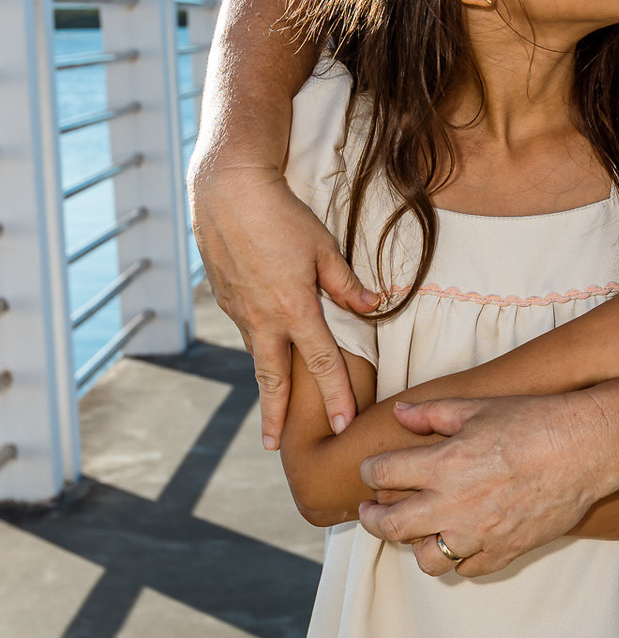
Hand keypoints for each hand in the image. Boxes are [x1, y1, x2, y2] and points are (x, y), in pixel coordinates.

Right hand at [190, 160, 378, 447]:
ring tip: (274, 404)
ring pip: (258, 352)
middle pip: (272, 379)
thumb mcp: (324, 247)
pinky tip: (265, 342)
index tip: (344, 423)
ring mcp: (238, 310)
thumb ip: (347, 284)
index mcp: (294, 309)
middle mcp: (262, 318)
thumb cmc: (282, 215)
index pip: (321, 363)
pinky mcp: (224, 297)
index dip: (336, 395)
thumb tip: (374, 306)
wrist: (227, 190)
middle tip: (273, 447)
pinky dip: (258, 342)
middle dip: (275, 416)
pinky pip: (246, 328)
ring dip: (267, 379)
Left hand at [357, 385, 618, 575]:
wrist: (585, 448)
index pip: (381, 475)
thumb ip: (432, 413)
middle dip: (372, 519)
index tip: (373, 472)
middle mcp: (452, 504)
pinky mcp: (504, 551)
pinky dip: (458, 558)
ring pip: (425, 559)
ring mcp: (478, 534)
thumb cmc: (534, 421)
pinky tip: (461, 541)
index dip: (370, 472)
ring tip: (419, 531)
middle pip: (390, 527)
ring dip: (416, 545)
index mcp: (441, 464)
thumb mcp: (478, 408)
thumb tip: (401, 413)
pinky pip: (467, 570)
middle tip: (372, 511)